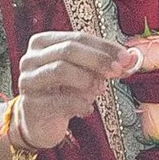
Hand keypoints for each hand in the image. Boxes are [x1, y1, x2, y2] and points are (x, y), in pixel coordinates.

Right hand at [13, 27, 135, 151]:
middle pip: (67, 50)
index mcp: (44, 43)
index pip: (78, 37)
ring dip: (87, 80)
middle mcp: (31, 58)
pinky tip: (87, 110)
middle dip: (97, 60)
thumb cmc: (62, 92)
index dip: (104, 46)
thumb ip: (102, 64)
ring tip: (99, 90)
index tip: (125, 57)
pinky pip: (59, 100)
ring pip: (60, 70)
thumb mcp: (82, 73)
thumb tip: (130, 59)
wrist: (39, 122)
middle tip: (117, 71)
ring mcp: (28, 81)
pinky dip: (80, 104)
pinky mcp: (30, 104)